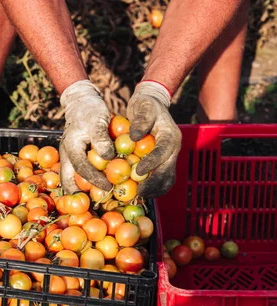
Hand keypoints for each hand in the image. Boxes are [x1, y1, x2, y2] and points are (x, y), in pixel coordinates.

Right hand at [59, 80, 114, 193]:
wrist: (81, 102)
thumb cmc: (90, 110)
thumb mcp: (98, 121)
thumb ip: (102, 139)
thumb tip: (109, 157)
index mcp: (70, 148)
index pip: (81, 169)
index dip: (94, 181)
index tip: (109, 188)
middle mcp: (67, 156)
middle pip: (68, 181)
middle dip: (78, 196)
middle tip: (93, 207)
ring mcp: (70, 158)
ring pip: (73, 180)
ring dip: (83, 191)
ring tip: (96, 202)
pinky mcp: (77, 158)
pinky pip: (80, 174)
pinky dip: (88, 182)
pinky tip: (101, 188)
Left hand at [127, 81, 180, 197]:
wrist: (152, 104)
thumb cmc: (145, 105)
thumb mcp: (142, 106)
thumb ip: (141, 119)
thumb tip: (135, 137)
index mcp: (170, 135)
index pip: (164, 151)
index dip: (153, 163)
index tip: (138, 172)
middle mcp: (174, 148)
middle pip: (168, 169)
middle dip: (154, 182)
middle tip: (139, 192)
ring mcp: (171, 156)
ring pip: (168, 178)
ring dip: (156, 189)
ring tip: (141, 196)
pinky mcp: (165, 161)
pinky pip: (163, 178)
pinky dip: (155, 187)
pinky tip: (143, 193)